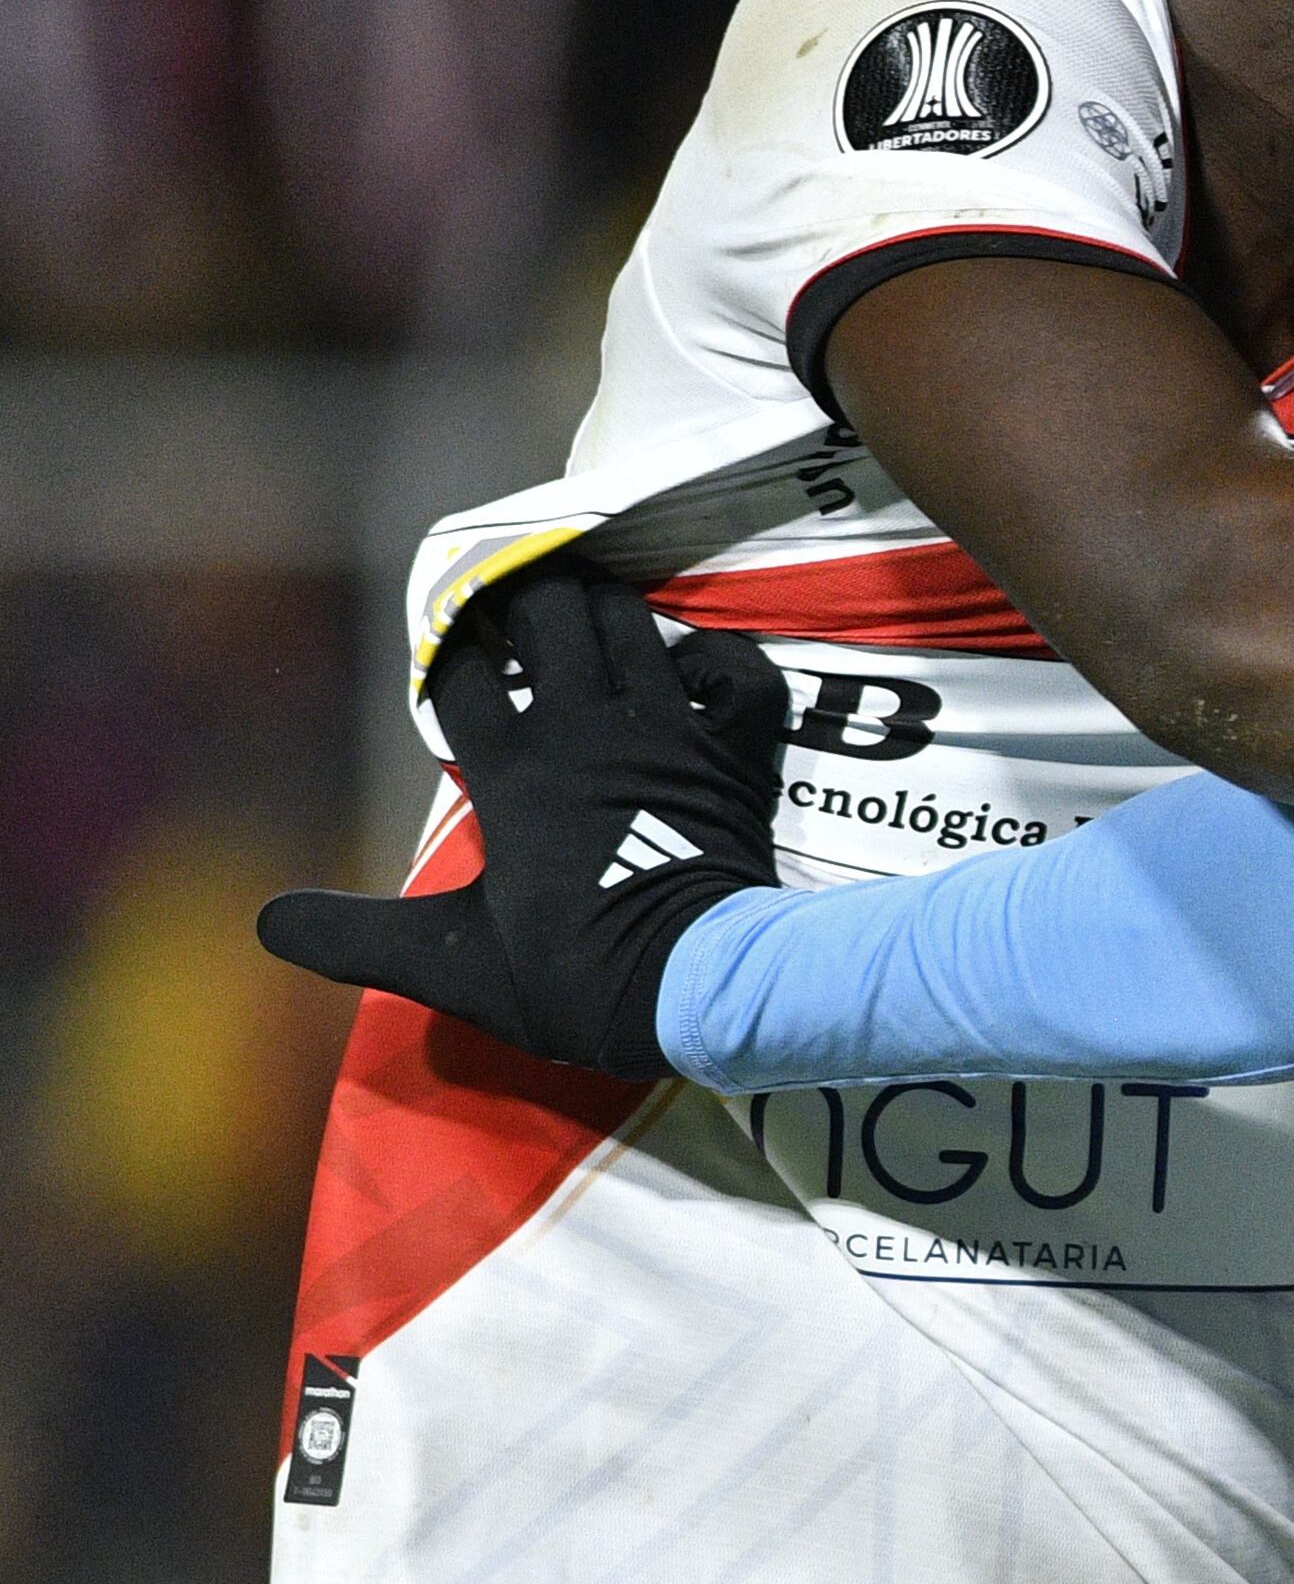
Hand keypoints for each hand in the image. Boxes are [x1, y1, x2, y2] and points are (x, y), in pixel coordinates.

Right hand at [260, 568, 789, 1078]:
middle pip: (548, 610)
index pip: (460, 672)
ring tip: (588, 620)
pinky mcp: (737, 743)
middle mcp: (587, 725)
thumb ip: (353, 937)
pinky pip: (735, 666)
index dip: (445, 649)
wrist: (698, 985)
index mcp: (513, 768)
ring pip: (632, 620)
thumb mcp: (445, 963)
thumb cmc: (572, 971)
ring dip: (605, 611)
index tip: (445, 647)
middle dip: (525, 598)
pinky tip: (693, 669)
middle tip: (516, 614)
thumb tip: (266, 923)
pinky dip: (716, 657)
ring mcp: (667, 725)